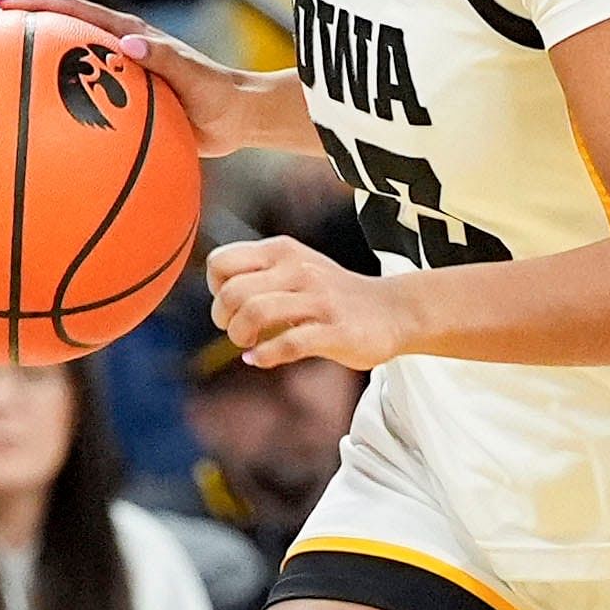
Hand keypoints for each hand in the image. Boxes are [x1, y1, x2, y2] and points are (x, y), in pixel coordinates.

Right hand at [0, 0, 303, 158]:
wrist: (238, 119)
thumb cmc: (219, 96)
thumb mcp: (195, 78)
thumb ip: (166, 60)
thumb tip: (128, 45)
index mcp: (127, 36)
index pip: (74, 14)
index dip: (37, 7)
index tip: (1, 6)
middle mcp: (114, 51)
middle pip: (57, 35)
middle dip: (16, 29)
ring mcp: (114, 78)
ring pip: (62, 69)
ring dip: (27, 70)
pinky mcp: (118, 104)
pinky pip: (77, 103)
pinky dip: (52, 110)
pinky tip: (27, 134)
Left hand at [208, 234, 413, 370]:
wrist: (394, 310)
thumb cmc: (333, 294)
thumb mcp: (295, 268)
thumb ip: (258, 273)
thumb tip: (217, 297)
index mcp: (283, 251)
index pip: (221, 262)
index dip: (215, 289)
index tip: (232, 305)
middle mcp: (298, 269)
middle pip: (233, 292)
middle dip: (223, 319)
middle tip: (236, 330)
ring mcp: (318, 300)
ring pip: (256, 314)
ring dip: (241, 336)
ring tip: (248, 344)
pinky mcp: (335, 331)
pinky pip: (289, 343)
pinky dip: (265, 356)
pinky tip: (260, 359)